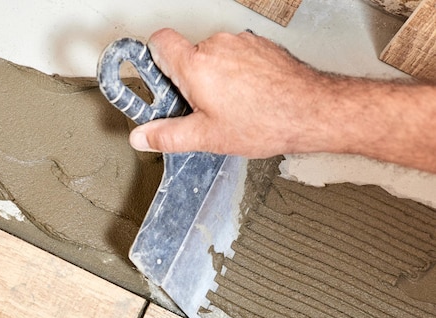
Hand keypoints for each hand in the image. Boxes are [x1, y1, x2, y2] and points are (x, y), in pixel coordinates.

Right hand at [129, 29, 332, 156]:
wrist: (312, 111)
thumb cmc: (266, 121)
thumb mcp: (207, 137)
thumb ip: (167, 135)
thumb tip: (142, 136)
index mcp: (196, 65)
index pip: (159, 42)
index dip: (153, 60)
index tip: (156, 79)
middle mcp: (216, 45)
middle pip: (187, 54)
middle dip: (189, 79)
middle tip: (202, 107)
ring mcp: (240, 43)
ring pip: (213, 56)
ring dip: (214, 76)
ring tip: (231, 105)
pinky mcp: (259, 45)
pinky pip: (236, 55)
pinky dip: (236, 72)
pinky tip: (248, 96)